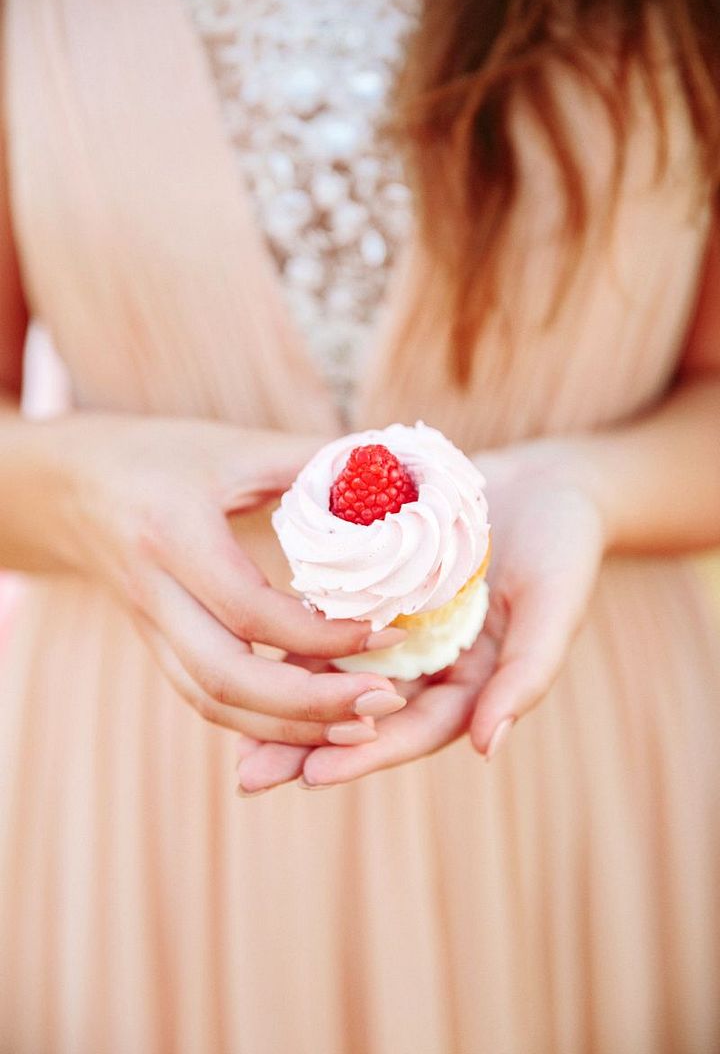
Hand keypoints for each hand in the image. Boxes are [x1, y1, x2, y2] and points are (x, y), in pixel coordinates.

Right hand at [53, 414, 406, 741]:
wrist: (70, 485)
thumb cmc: (159, 455)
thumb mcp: (235, 445)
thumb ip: (314, 461)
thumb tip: (401, 471)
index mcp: (172, 531)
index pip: (248, 606)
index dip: (320, 632)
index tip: (386, 630)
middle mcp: (153, 590)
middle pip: (224, 677)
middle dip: (309, 704)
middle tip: (383, 699)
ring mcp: (149, 627)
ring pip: (212, 702)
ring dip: (289, 727)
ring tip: (361, 724)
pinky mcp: (156, 647)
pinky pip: (204, 699)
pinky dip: (260, 721)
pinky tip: (314, 720)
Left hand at [234, 440, 607, 791]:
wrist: (546, 481)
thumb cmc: (562, 543)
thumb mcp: (555, 604)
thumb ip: (527, 674)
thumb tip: (489, 747)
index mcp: (474, 684)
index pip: (417, 728)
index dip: (368, 753)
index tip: (314, 776)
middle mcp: (431, 667)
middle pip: (366, 715)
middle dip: (311, 746)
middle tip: (253, 775)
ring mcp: (401, 632)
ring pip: (338, 676)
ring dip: (288, 703)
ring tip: (235, 740)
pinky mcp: (375, 592)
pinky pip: (330, 622)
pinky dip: (294, 643)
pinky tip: (247, 656)